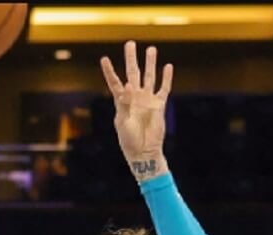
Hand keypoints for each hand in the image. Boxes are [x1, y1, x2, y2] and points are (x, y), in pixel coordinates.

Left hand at [100, 41, 173, 179]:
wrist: (143, 152)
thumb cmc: (129, 141)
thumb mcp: (123, 122)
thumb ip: (125, 103)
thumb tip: (129, 84)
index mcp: (121, 102)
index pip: (114, 82)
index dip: (109, 71)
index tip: (104, 59)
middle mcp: (134, 98)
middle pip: (133, 73)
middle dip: (131, 59)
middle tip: (130, 44)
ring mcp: (147, 100)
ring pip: (149, 77)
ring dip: (150, 63)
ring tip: (151, 49)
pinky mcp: (159, 105)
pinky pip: (164, 89)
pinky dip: (166, 78)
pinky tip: (168, 66)